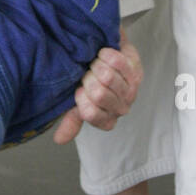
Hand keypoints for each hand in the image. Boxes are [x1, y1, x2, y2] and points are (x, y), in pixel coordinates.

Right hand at [52, 27, 142, 143]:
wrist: (104, 59)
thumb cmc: (91, 82)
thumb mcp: (79, 102)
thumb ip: (71, 120)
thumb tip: (59, 140)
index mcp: (106, 120)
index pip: (90, 113)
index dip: (81, 96)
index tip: (79, 88)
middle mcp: (121, 109)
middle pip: (99, 94)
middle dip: (87, 78)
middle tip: (87, 73)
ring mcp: (131, 91)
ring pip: (108, 77)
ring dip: (96, 65)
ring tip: (95, 63)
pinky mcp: (136, 72)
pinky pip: (117, 62)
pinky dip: (105, 54)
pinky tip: (102, 54)